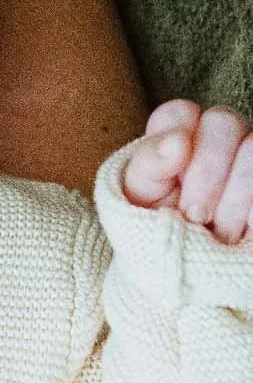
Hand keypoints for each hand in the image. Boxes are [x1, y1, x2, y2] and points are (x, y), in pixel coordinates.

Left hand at [122, 99, 252, 240]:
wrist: (190, 269)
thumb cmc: (161, 226)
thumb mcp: (142, 199)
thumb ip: (151, 164)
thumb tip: (179, 141)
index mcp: (181, 132)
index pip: (180, 112)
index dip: (172, 146)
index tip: (168, 186)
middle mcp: (222, 135)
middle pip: (224, 121)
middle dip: (206, 175)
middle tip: (195, 217)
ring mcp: (252, 155)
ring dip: (234, 199)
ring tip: (221, 233)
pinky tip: (247, 230)